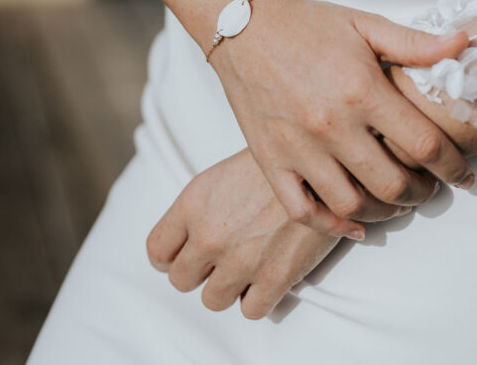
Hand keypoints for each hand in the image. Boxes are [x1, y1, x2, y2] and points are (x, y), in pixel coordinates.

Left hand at [146, 149, 355, 319]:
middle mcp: (209, 236)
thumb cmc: (270, 166)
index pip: (157, 251)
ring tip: (247, 265)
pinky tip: (269, 275)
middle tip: (220, 259)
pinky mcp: (275, 278)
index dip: (170, 257)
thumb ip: (195, 210)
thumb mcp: (220, 176)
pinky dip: (259, 298)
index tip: (184, 255)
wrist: (318, 166)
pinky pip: (251, 311)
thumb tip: (183, 240)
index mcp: (192, 205)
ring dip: (228, 287)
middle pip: (181, 280)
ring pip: (213, 300)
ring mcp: (241, 261)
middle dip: (199, 272)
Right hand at [210, 0, 473, 237]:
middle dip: (422, 193)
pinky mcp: (270, 159)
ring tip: (394, 203)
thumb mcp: (363, 24)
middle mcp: (331, 126)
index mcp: (361, 90)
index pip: (423, 145)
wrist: (244, 28)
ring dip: (384, 212)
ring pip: (351, 203)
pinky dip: (331, 225)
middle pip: (392, 184)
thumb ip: (414, 43)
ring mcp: (297, 147)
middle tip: (428, 188)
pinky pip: (301, 209)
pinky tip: (351, 223)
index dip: (452, 166)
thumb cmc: (305, 25)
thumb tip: (462, 46)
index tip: (461, 175)